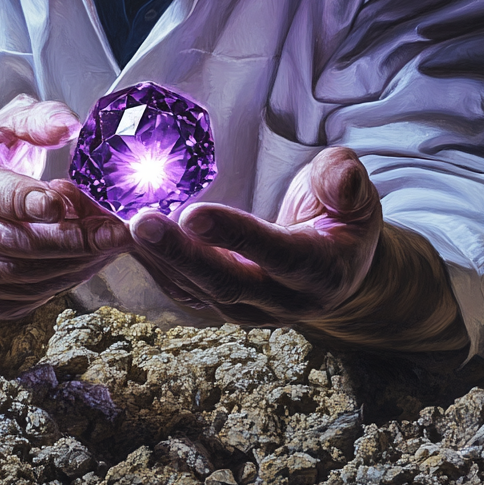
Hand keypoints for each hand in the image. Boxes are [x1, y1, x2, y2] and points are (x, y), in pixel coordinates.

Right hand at [0, 94, 131, 318]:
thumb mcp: (2, 126)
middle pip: (14, 242)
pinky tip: (86, 260)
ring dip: (75, 262)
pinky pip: (24, 297)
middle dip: (73, 239)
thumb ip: (37, 120)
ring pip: (23, 275)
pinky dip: (63, 280)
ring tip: (108, 242)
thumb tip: (68, 126)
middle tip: (116, 231)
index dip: (27, 200)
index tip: (64, 203)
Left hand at [128, 147, 382, 325]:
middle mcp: (282, 300)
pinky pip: (182, 289)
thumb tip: (343, 174)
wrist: (338, 273)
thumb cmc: (343, 222)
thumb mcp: (359, 198)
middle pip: (226, 282)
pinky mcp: (222, 306)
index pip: (275, 253)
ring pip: (197, 290)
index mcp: (318, 270)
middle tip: (142, 223)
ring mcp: (248, 310)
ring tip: (124, 225)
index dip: (235, 235)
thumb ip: (345, 182)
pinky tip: (125, 237)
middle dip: (181, 254)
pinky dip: (153, 265)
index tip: (194, 213)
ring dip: (158, 259)